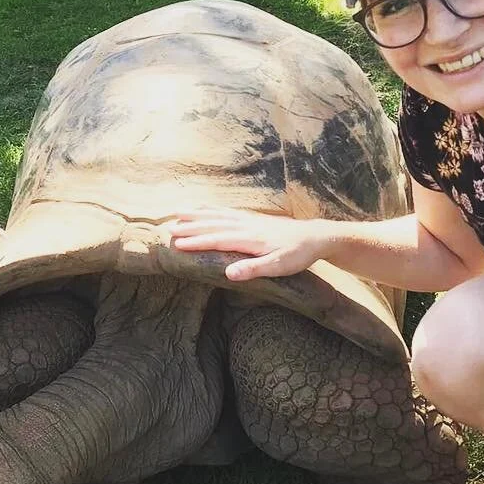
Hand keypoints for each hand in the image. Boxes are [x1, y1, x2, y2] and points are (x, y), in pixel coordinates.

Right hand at [165, 207, 324, 280]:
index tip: (176, 244)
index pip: (218, 239)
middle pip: (213, 224)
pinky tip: (204, 209)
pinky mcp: (253, 219)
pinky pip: (227, 211)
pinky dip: (212, 209)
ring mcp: (249, 220)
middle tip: (168, 230)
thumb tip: (228, 273)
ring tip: (177, 214)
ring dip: (197, 215)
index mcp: (250, 239)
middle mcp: (246, 226)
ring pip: (218, 215)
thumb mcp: (278, 267)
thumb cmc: (297, 255)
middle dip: (190, 227)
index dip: (197, 242)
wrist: (315, 237)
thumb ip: (253, 269)